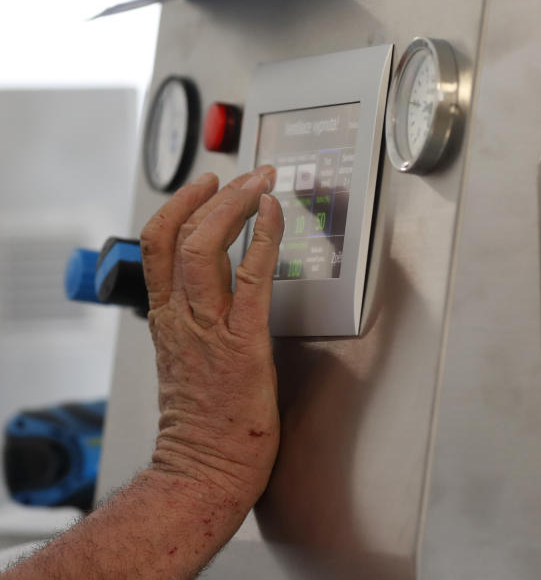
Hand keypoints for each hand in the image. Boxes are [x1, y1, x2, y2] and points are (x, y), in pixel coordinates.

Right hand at [139, 165, 283, 511]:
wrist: (204, 473)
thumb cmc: (205, 428)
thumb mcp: (187, 365)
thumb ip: (195, 328)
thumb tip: (220, 302)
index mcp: (166, 321)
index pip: (157, 247)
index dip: (180, 207)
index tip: (206, 186)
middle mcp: (181, 319)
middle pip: (178, 236)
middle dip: (213, 195)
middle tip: (243, 175)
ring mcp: (209, 330)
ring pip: (206, 249)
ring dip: (236, 206)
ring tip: (260, 183)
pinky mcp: (243, 344)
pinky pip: (251, 279)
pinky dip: (263, 239)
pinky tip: (275, 217)